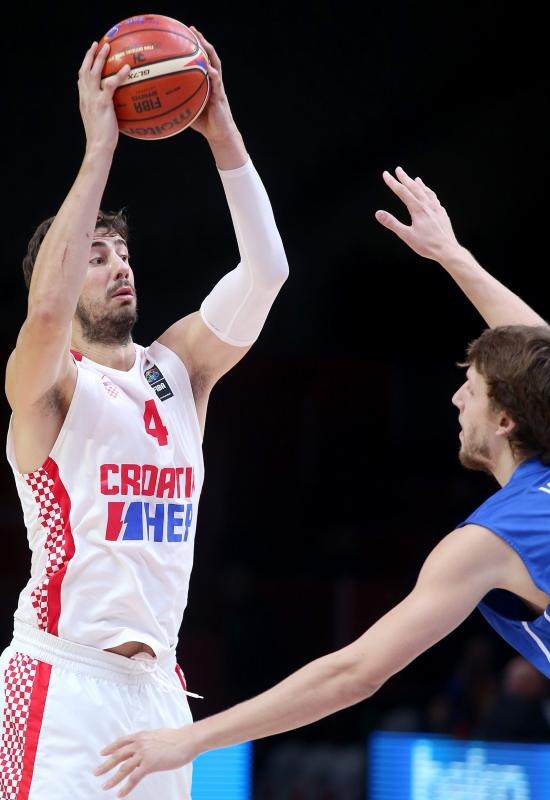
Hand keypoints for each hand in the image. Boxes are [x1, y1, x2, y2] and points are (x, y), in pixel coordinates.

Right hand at [78, 42, 130, 151]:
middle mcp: (85, 97)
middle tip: (97, 44)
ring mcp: (93, 99)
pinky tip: (127, 68)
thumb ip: (104, 113)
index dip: (84, 66)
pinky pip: (111, 84)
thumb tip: (115, 111)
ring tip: (107, 47)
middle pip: (85, 70)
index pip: (81, 80)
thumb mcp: (100, 123)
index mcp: (84, 101)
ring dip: (100, 58)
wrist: (98, 147)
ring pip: (94, 72)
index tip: (89, 57)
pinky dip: (119, 75)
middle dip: (90, 55)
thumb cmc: (102, 140)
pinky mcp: (102, 103)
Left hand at [95, 727, 195, 796]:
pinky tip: (120, 793)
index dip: (111, 747)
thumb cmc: (177, 738)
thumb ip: (149, 740)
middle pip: (118, 755)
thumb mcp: (158, 735)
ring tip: (104, 786)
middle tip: (95, 772)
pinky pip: (134, 777)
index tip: (102, 752)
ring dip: (112, 778)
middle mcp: (140, 743)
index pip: (122, 741)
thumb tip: (146, 744)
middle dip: (106, 765)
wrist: (187, 740)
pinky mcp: (150, 764)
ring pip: (123, 768)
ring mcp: (144, 754)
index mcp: (142, 735)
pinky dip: (126, 787)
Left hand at [188, 26, 237, 142]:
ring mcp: (218, 88)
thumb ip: (177, 101)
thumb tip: (158, 99)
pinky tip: (210, 69)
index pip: (201, 61)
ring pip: (216, 65)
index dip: (195, 48)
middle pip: (209, 57)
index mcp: (206, 82)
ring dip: (209, 53)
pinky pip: (217, 84)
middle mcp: (213, 81)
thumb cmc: (204, 123)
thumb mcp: (188, 108)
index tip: (185, 35)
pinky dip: (214, 75)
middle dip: (202, 42)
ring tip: (203, 42)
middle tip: (193, 30)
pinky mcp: (220, 97)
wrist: (220, 134)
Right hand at [375, 166, 460, 261]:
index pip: (402, 192)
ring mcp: (436, 208)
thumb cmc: (427, 245)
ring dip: (419, 184)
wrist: (447, 250)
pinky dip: (429, 193)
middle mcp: (427, 205)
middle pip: (414, 188)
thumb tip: (378, 213)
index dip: (392, 182)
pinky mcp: (442, 214)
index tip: (386, 174)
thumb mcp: (406, 236)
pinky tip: (430, 195)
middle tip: (398, 169)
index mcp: (417, 209)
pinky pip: (435, 199)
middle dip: (405, 178)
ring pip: (426, 192)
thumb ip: (392, 223)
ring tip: (415, 179)